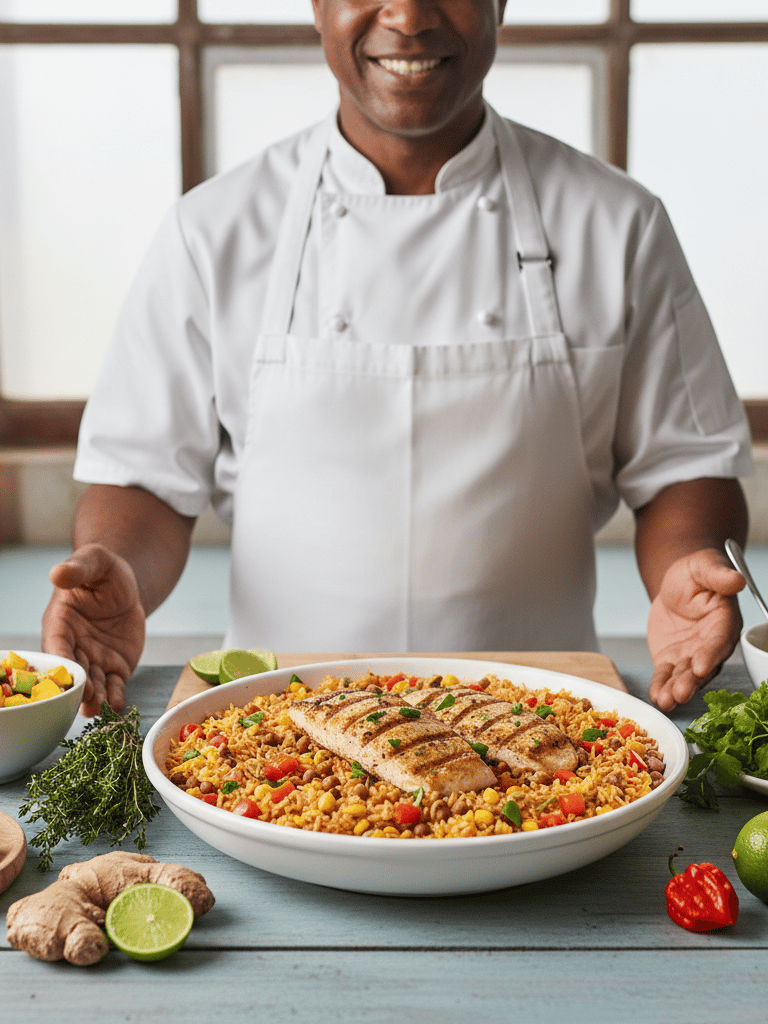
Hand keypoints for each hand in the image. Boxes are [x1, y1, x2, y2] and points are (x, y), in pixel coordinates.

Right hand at [42, 543, 145, 715]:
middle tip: (86, 700)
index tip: (68, 674)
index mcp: (60, 622)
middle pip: (73, 671)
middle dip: (78, 687)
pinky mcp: (114, 667)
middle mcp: (74, 645)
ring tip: (99, 709)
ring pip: (92, 683)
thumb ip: (78, 569)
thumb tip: (58, 573)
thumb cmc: (103, 570)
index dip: (62, 660)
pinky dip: (115, 697)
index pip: (57, 645)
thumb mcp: (94, 561)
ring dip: (94, 698)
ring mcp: (94, 659)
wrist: (126, 586)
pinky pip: (114, 685)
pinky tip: (119, 707)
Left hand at [647, 548, 744, 712]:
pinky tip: (655, 697)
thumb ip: (718, 575)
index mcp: (724, 622)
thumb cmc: (696, 573)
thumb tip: (737, 579)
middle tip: (681, 693)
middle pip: (703, 666)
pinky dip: (660, 686)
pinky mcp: (672, 659)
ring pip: (685, 676)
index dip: (711, 654)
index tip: (702, 667)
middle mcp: (711, 644)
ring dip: (676, 690)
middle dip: (692, 681)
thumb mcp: (704, 566)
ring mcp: (691, 655)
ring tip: (666, 701)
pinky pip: (666, 675)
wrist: (675, 583)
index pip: (719, 641)